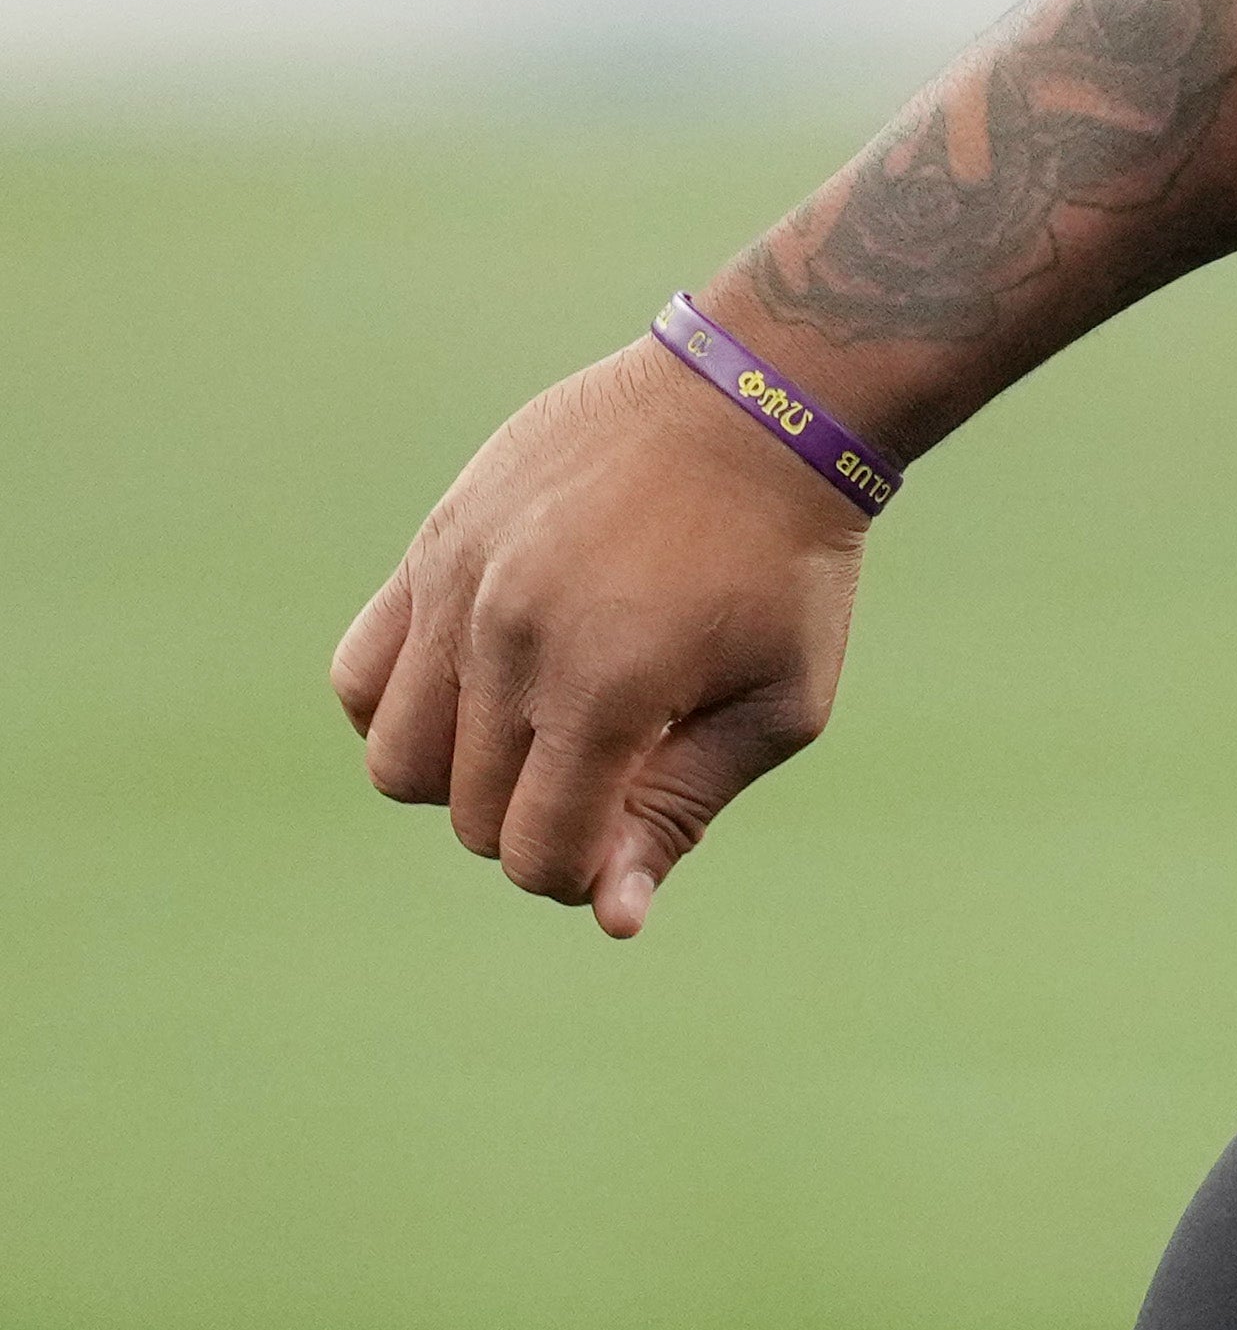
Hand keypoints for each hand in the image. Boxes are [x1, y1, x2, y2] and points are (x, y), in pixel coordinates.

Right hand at [331, 338, 866, 935]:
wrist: (754, 412)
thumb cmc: (784, 570)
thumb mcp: (775, 705)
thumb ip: (680, 812)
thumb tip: (611, 918)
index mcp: (609, 691)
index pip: (538, 851)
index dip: (581, 874)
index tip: (627, 837)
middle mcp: (513, 642)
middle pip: (469, 814)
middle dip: (535, 826)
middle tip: (607, 773)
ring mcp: (458, 590)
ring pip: (394, 756)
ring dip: (460, 778)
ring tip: (541, 733)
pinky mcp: (431, 548)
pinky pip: (359, 671)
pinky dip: (400, 709)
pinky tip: (481, 692)